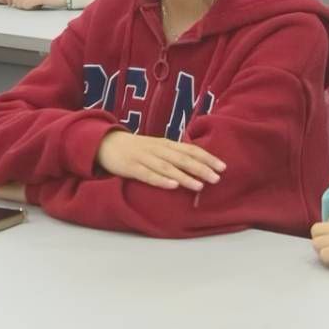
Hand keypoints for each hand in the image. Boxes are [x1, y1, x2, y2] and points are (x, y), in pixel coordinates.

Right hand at [95, 130, 225, 189]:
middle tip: (217, 178)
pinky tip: (172, 186)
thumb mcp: (157, 147)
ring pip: (168, 168)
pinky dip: (161, 180)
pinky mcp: (131, 168)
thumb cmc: (136, 148)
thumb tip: (198, 163)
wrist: (106, 143)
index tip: (223, 167)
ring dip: (185, 176)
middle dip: (201, 168)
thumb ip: (174, 154)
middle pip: (182, 158)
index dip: (207, 157)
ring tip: (199, 186)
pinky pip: (147, 175)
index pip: (190, 149)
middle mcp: (157, 149)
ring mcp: (144, 158)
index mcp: (165, 143)